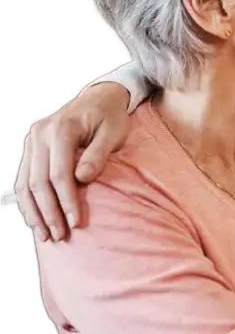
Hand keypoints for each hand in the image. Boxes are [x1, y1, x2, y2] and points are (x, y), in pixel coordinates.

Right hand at [14, 83, 130, 241]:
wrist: (99, 98)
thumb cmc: (109, 116)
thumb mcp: (113, 131)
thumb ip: (98, 154)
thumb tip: (83, 179)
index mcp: (61, 129)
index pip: (59, 173)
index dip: (67, 199)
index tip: (76, 221)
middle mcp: (40, 135)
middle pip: (38, 181)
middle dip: (49, 211)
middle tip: (60, 235)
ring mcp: (32, 142)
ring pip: (25, 183)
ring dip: (34, 211)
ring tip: (46, 235)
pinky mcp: (31, 150)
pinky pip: (23, 180)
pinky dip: (28, 202)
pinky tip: (36, 219)